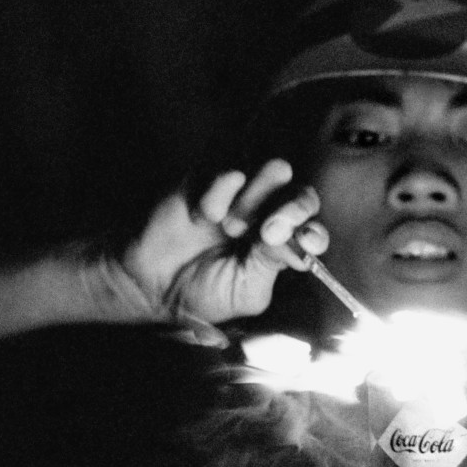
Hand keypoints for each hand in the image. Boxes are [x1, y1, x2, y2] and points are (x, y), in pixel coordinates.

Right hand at [103, 159, 327, 325]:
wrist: (151, 284)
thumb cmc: (202, 292)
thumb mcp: (246, 292)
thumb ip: (273, 265)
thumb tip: (299, 244)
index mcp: (280, 245)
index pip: (311, 228)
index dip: (314, 231)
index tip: (308, 241)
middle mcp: (267, 216)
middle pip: (301, 194)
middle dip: (295, 208)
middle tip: (271, 230)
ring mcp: (240, 196)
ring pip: (273, 174)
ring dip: (259, 199)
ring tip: (232, 227)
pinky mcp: (209, 181)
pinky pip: (228, 174)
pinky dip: (221, 194)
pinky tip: (205, 217)